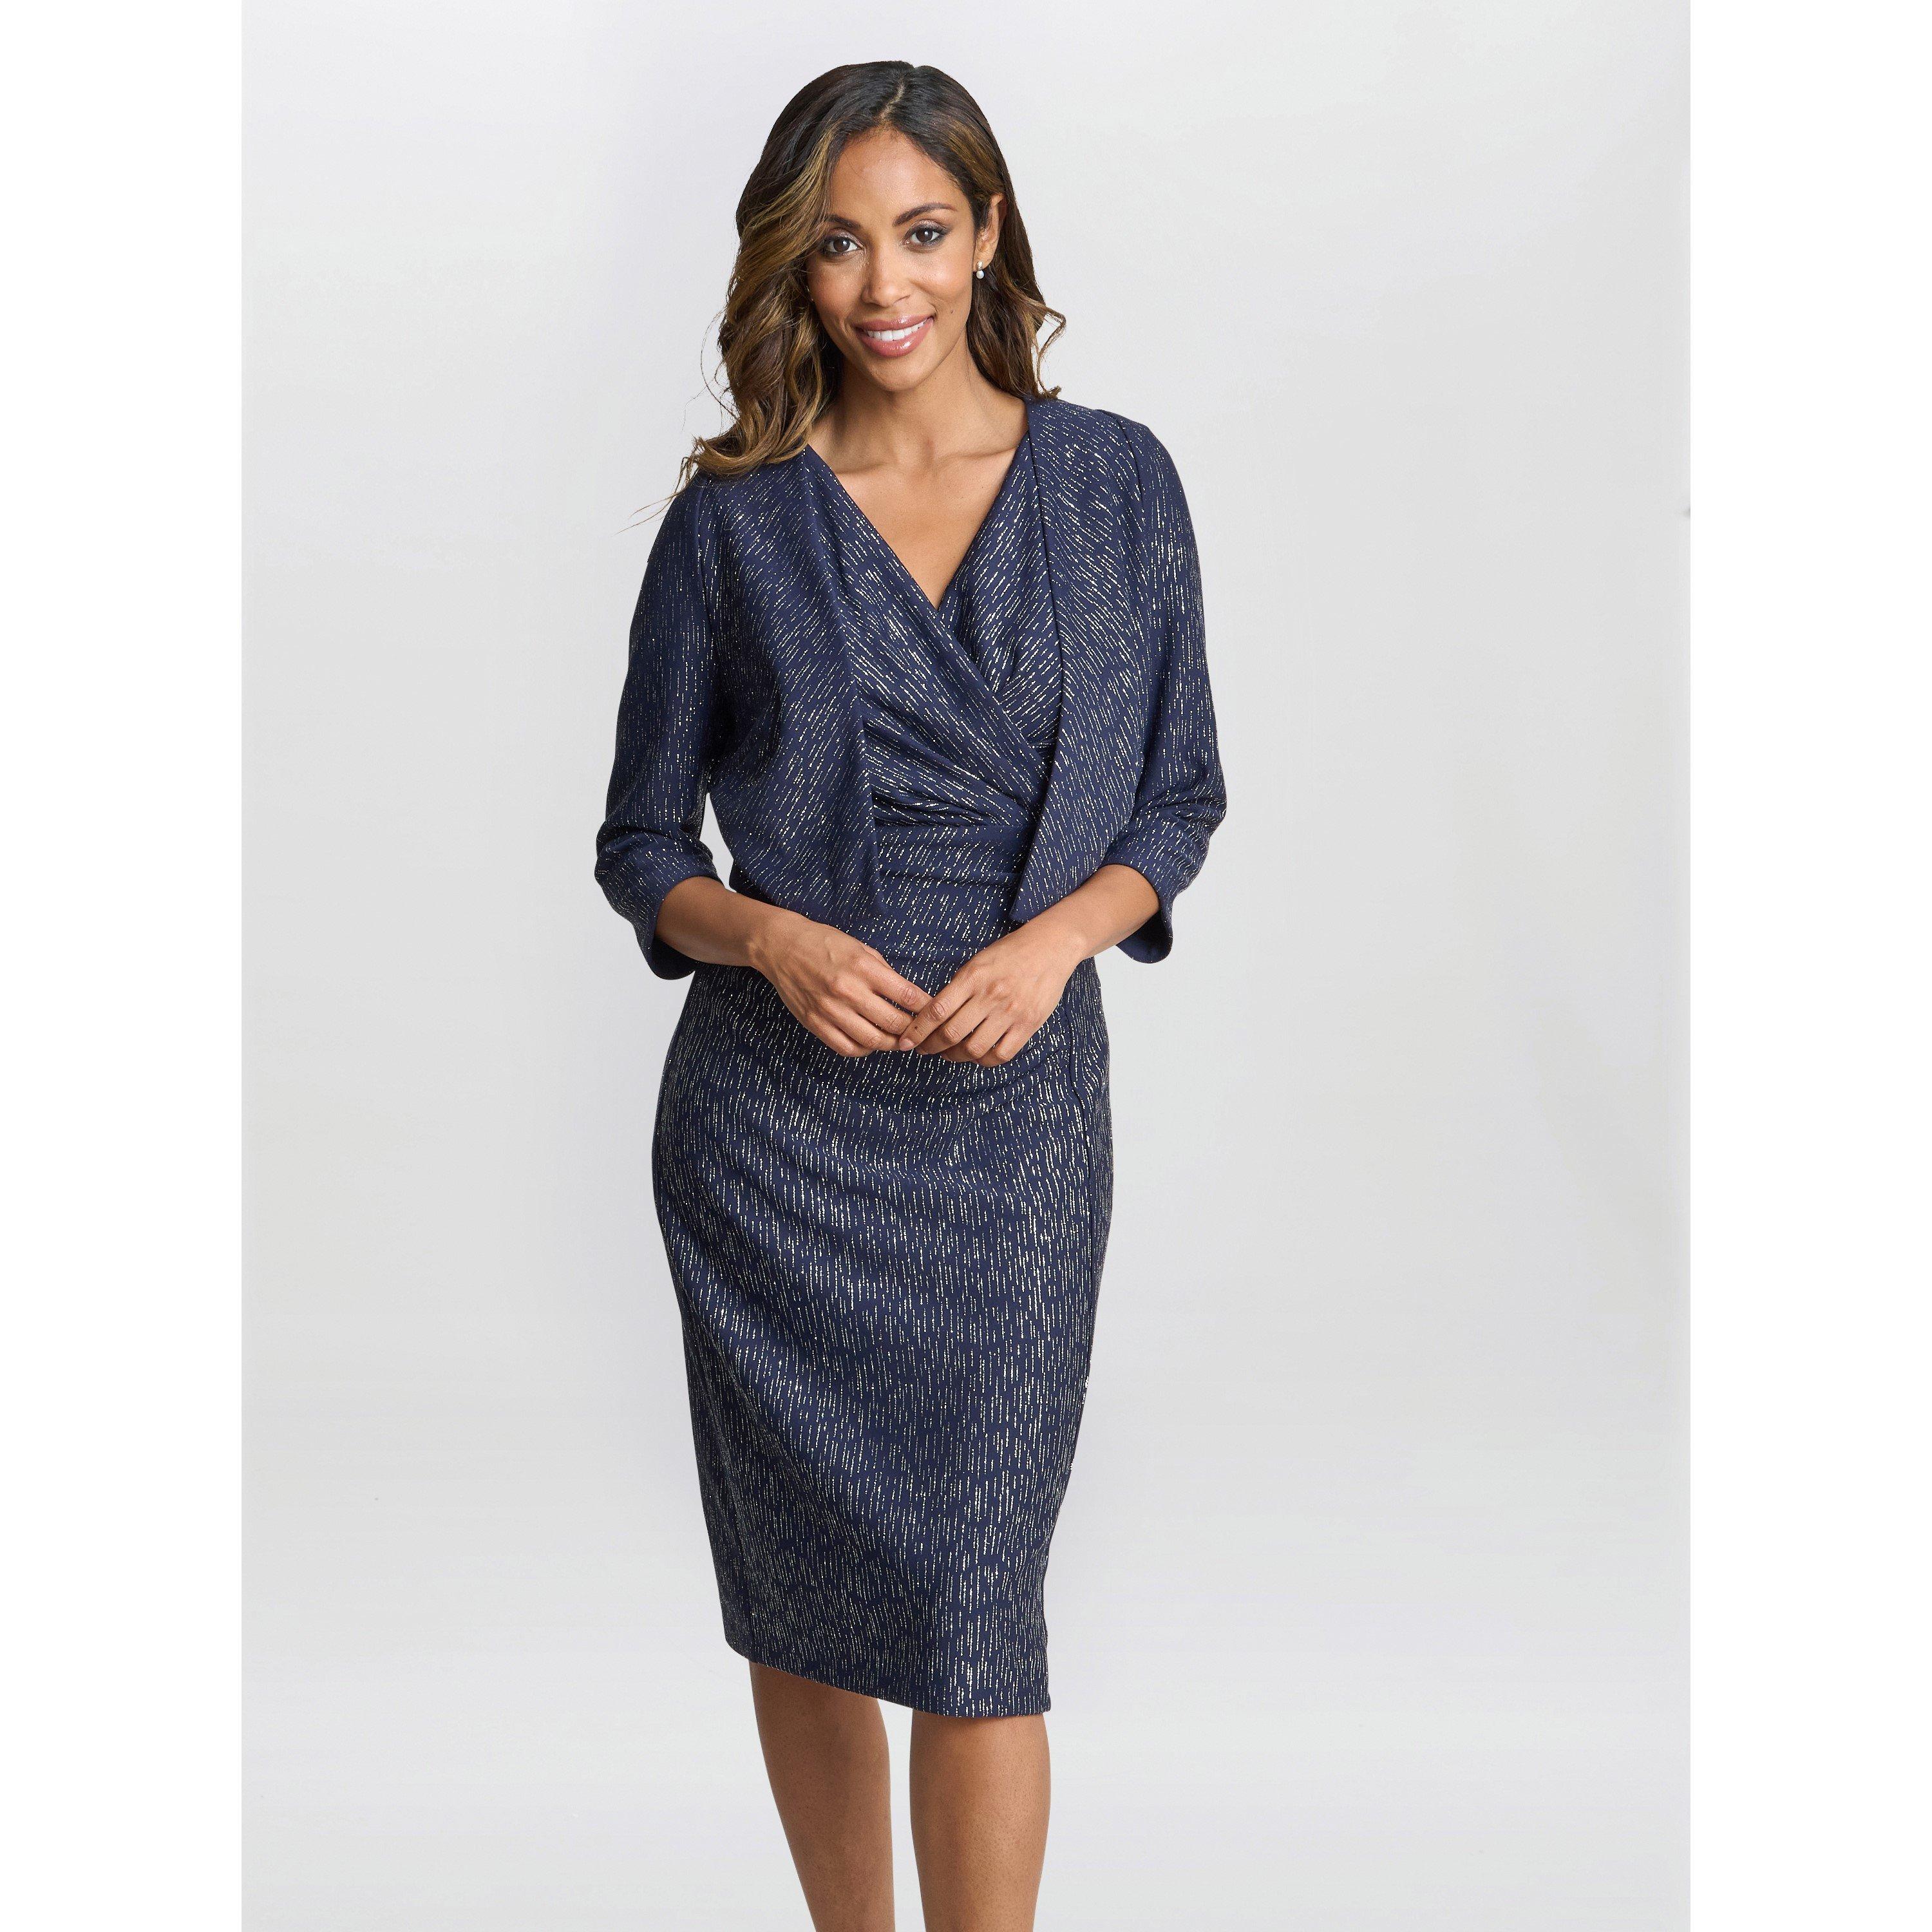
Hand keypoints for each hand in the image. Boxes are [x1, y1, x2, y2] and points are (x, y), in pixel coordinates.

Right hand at [750, 911, 931, 1057]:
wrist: (782, 947)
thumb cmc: (825, 944)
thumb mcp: (861, 948)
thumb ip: (885, 973)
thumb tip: (910, 998)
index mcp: (864, 967)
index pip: (908, 995)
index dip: (927, 1008)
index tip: (935, 1013)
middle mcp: (848, 990)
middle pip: (894, 1023)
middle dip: (913, 1031)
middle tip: (920, 1032)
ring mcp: (830, 1009)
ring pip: (873, 1040)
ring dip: (891, 1044)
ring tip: (898, 1040)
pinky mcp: (815, 1023)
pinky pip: (847, 1047)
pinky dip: (864, 1049)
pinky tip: (871, 1042)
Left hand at [894, 924, 1082, 1063]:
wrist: (1051, 947)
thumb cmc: (1010, 953)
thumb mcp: (977, 962)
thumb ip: (958, 988)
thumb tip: (934, 1016)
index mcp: (973, 977)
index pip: (936, 1010)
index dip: (917, 1031)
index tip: (906, 1041)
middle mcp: (990, 995)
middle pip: (951, 1033)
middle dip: (932, 1047)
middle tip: (925, 1049)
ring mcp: (1011, 1012)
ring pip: (974, 1049)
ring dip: (956, 1056)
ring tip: (950, 1054)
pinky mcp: (1029, 1024)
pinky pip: (1002, 1054)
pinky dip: (985, 1061)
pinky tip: (978, 1056)